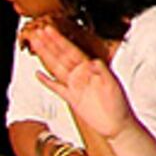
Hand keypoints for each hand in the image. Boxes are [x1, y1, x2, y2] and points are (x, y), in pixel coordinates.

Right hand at [24, 20, 139, 141]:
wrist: (117, 124)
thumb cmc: (119, 104)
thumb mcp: (113, 85)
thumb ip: (103, 72)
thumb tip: (93, 61)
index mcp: (91, 69)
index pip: (71, 51)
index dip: (59, 41)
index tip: (49, 30)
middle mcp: (81, 75)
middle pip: (61, 56)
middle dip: (49, 44)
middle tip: (37, 32)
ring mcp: (75, 86)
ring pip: (56, 68)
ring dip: (46, 56)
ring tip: (36, 45)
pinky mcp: (71, 98)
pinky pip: (56, 88)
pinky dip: (47, 81)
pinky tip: (38, 74)